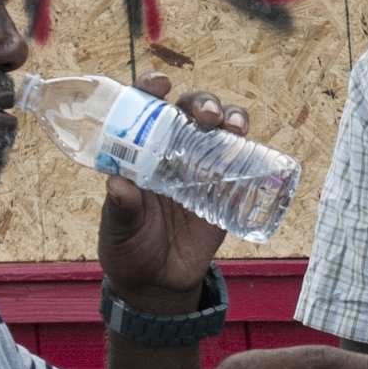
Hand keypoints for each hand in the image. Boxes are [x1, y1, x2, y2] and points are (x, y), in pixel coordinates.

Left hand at [97, 76, 244, 310]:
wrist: (158, 284)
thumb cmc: (129, 250)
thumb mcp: (119, 230)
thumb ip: (121, 209)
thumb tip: (118, 185)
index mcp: (139, 153)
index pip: (144, 110)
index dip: (152, 90)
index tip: (161, 84)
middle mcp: (171, 152)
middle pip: (188, 111)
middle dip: (201, 102)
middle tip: (206, 115)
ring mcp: (200, 168)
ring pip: (219, 129)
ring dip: (230, 116)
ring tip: (233, 126)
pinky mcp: (224, 190)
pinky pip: (241, 162)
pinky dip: (249, 148)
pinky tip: (248, 144)